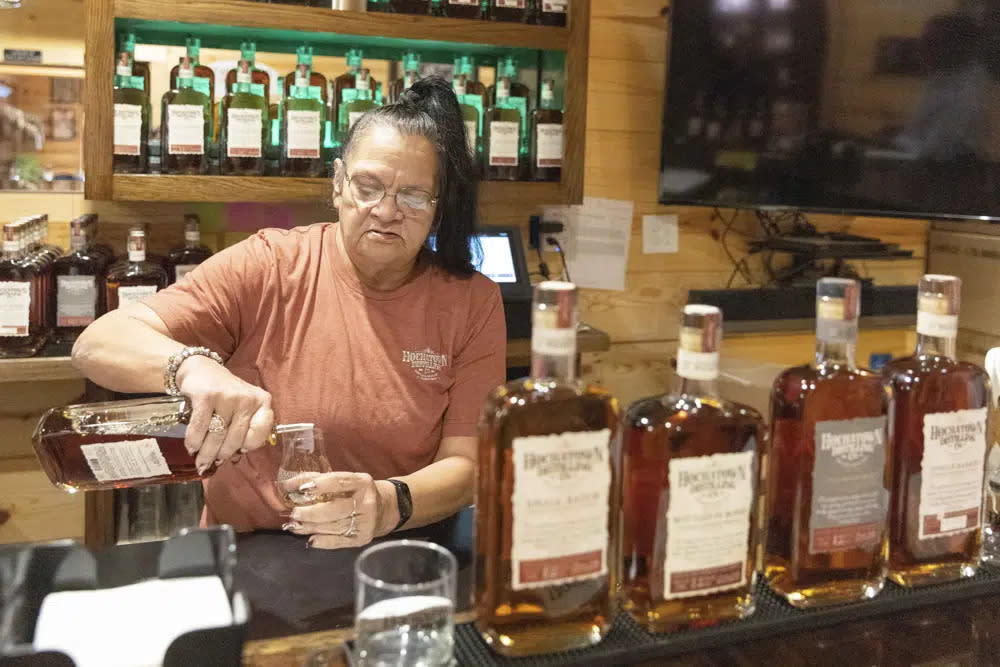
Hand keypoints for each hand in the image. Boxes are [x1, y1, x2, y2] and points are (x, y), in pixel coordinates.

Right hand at [176, 355, 273, 472]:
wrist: (200, 369)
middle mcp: (248, 398)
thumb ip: (244, 429)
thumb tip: (236, 459)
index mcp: (262, 402)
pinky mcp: (207, 396)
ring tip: (201, 462)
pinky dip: (194, 440)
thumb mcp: (242, 407)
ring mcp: (228, 396)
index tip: (237, 452)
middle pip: (235, 439)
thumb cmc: (225, 395)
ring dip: (206, 453)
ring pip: (217, 436)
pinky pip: (200, 428)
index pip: (260, 434)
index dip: (246, 447)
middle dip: (221, 456)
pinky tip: (191, 447)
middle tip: (212, 463)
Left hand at [279, 472, 400, 549]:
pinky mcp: (362, 538)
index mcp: (362, 482)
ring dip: (311, 527)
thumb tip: (289, 484)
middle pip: (336, 508)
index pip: (339, 482)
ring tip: (295, 526)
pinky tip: (311, 539)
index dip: (320, 485)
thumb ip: (321, 480)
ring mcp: (366, 522)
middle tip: (294, 513)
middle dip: (312, 512)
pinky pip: (340, 541)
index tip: (302, 489)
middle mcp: (366, 502)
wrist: (385, 508)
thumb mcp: (346, 481)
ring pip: (334, 526)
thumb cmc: (357, 492)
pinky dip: (323, 541)